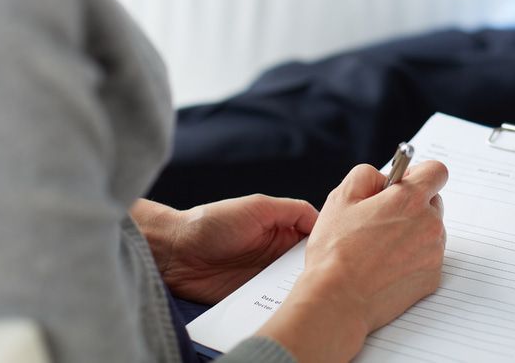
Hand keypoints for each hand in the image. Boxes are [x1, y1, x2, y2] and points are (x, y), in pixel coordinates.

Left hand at [133, 196, 317, 303]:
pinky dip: (281, 306)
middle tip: (329, 278)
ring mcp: (263, 277)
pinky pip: (271, 304)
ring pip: (293, 286)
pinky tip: (289, 308)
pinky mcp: (250, 297)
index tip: (340, 252)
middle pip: (307, 264)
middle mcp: (276, 254)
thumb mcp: (258, 206)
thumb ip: (291, 210)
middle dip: (318, 270)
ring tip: (312, 294)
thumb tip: (322, 220)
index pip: (314, 237)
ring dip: (300, 290)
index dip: (327, 244)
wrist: (174, 251)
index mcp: (281, 229)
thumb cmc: (213, 222)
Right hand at [257, 161, 448, 362]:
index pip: (436, 171)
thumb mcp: (341, 198)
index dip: (418, 174)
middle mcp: (429, 224)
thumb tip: (382, 177)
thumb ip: (366, 175)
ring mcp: (434, 253)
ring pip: (430, 231)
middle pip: (433, 202)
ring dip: (413, 232)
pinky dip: (413, 258)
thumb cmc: (336, 251)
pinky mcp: (432, 278)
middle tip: (382, 218)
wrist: (338, 300)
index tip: (401, 184)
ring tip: (380, 247)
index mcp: (410, 200)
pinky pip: (428, 257)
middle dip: (412, 205)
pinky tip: (386, 266)